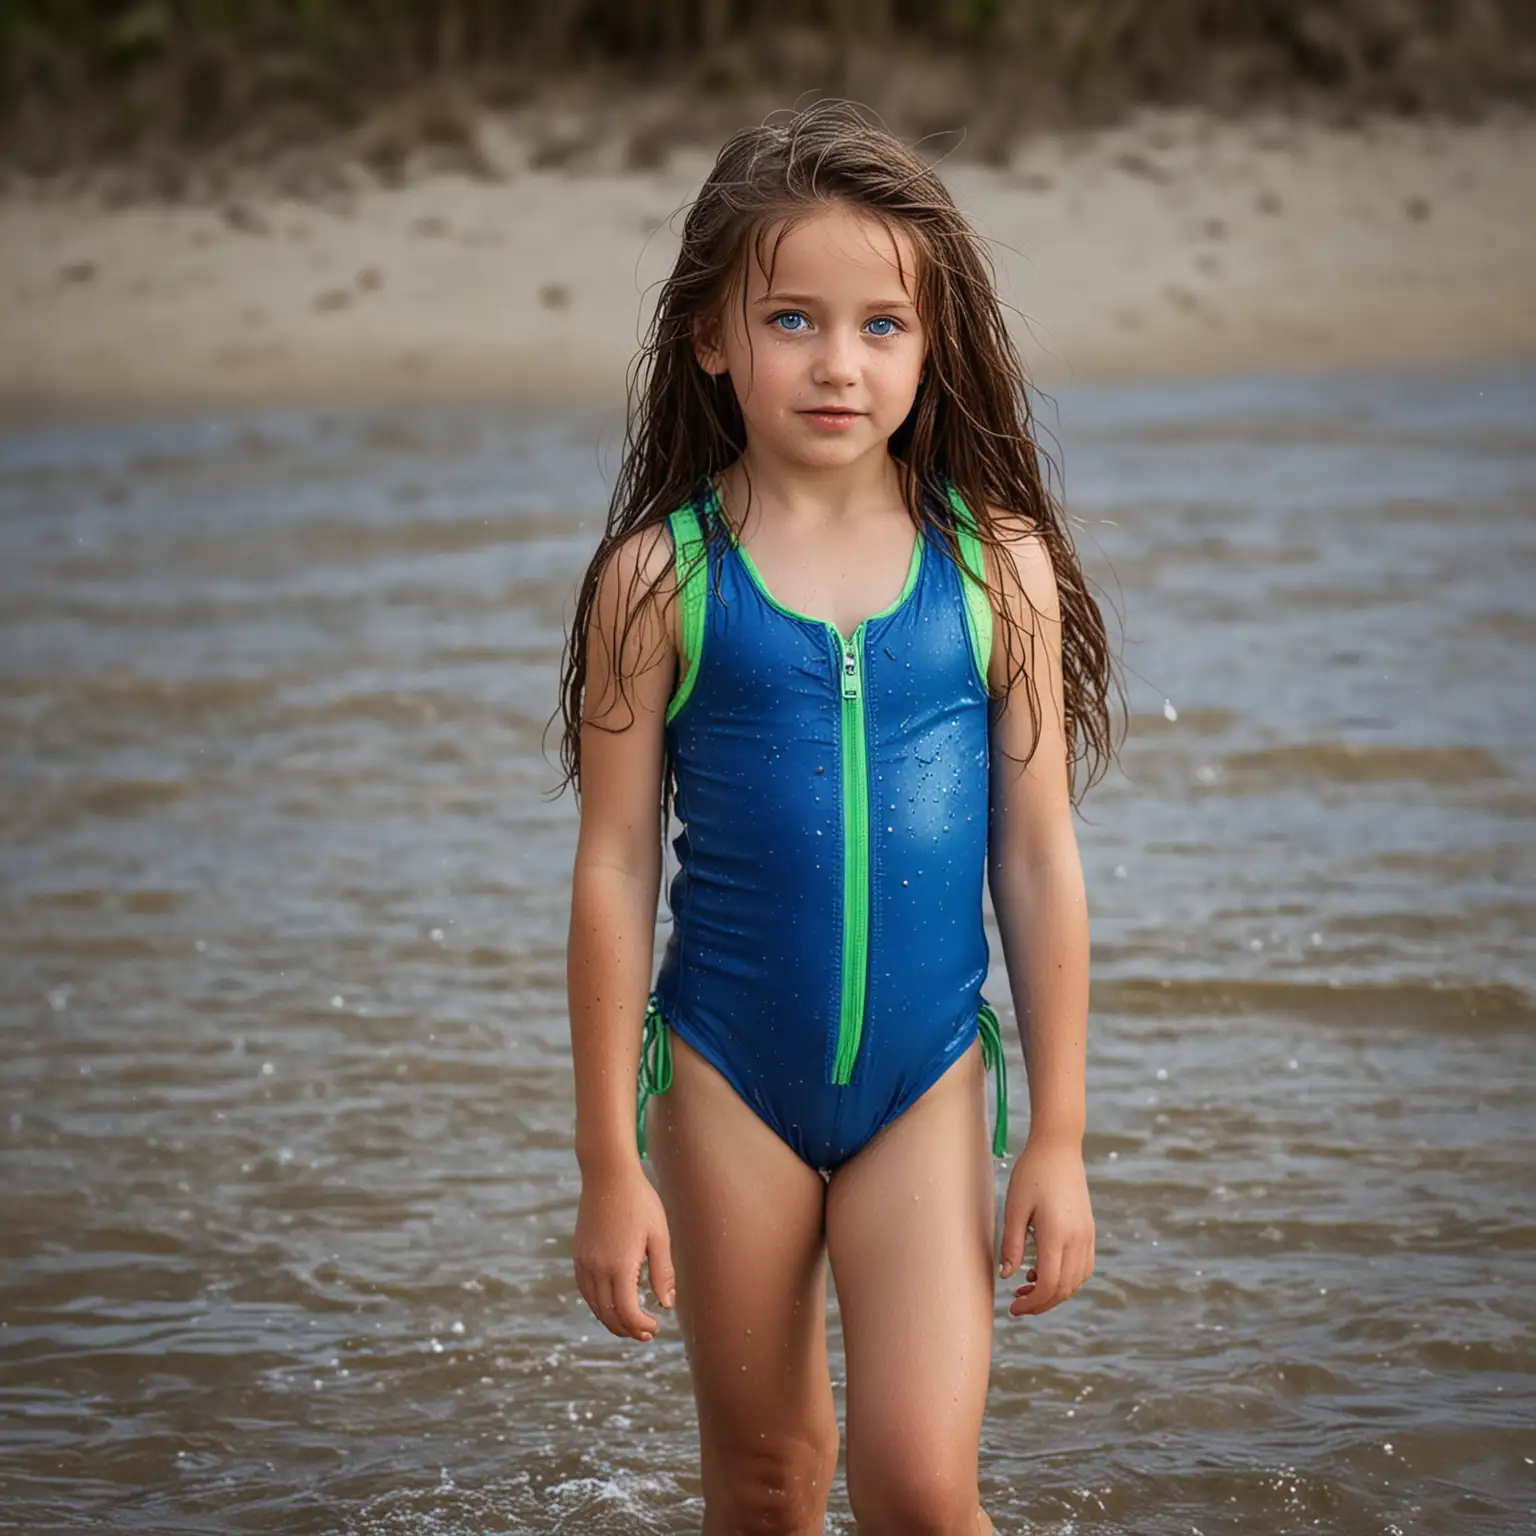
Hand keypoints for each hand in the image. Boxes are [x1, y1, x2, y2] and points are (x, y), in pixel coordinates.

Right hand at [573, 1159, 674, 1341]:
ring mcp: (584, 1262)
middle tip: (645, 1334)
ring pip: (594, 1305)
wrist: (608, 1175)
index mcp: (620, 1266)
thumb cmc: (640, 1202)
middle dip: (626, 1329)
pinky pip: (585, 1290)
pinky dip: (597, 1304)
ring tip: (629, 1324)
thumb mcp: (659, 1235)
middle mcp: (597, 1268)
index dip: (640, 1326)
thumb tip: (667, 1304)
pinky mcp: (579, 1254)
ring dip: (611, 1320)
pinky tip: (610, 1302)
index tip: (655, 1327)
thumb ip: (662, 1272)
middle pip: (608, 1314)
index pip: (627, 1312)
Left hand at [999, 1133, 1093, 1316]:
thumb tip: (1007, 1277)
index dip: (1032, 1304)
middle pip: (1065, 1288)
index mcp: (1057, 1235)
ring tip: (1028, 1288)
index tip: (1013, 1308)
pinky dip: (1067, 1278)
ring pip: (1077, 1280)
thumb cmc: (1031, 1174)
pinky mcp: (1089, 1229)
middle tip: (1017, 1304)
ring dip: (1055, 1292)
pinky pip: (1083, 1266)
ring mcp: (1087, 1235)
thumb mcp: (1014, 1208)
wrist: (1059, 1147)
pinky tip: (1045, 1271)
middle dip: (1041, 1303)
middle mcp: (1077, 1239)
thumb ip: (1011, 1244)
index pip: (1049, 1285)